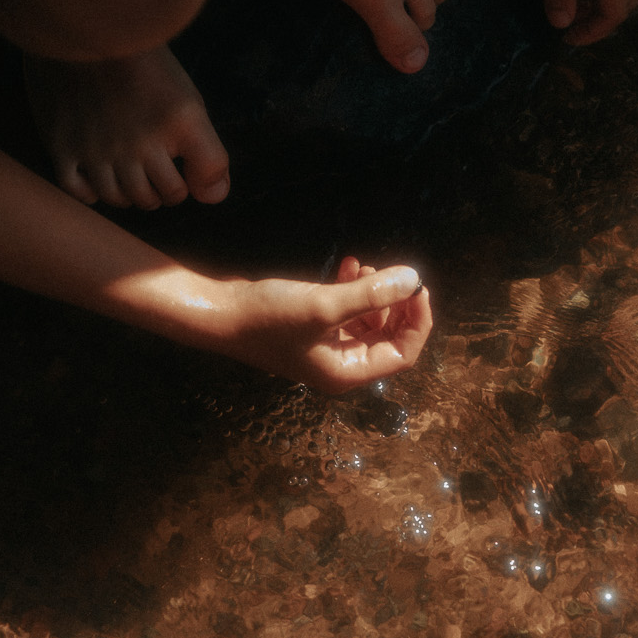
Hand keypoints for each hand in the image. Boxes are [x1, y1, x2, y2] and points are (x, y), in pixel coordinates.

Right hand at [221, 257, 432, 390]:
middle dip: (396, 304)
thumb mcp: (324, 305)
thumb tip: (413, 279)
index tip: (418, 287)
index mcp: (347, 372)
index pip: (402, 354)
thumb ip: (371, 294)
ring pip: (369, 320)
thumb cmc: (269, 316)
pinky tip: (349, 265)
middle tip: (393, 273)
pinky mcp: (313, 327)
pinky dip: (353, 289)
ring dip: (375, 293)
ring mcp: (326, 346)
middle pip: (389, 337)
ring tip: (365, 268)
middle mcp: (340, 364)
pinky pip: (347, 311)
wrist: (219, 312)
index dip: (417, 322)